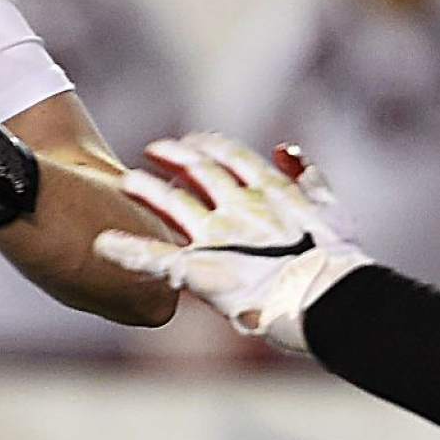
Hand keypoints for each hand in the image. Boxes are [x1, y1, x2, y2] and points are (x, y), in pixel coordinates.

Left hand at [93, 133, 370, 352]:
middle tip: (153, 149)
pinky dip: (127, 251)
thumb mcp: (331, 210)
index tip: (195, 141)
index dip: (210, 146)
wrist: (328, 298)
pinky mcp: (198, 269)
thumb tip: (286, 149)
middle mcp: (238, 207)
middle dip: (174, 157)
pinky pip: (155, 258)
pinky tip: (101, 244)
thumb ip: (309, 178)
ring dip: (147, 191)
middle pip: (196, 172)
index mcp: (270, 191)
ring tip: (126, 181)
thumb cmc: (337, 262)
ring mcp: (216, 236)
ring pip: (171, 204)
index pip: (231, 157)